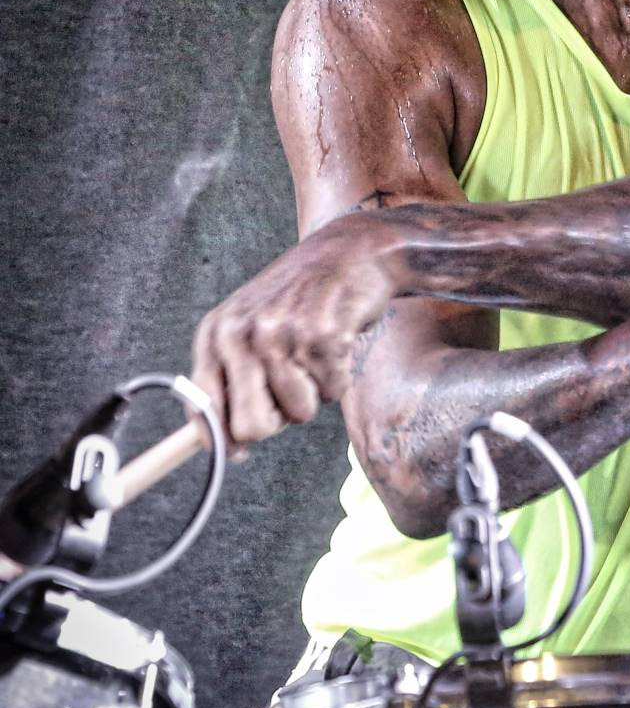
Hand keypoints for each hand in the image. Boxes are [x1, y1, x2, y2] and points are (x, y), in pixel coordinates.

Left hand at [192, 215, 395, 448]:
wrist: (349, 253)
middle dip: (277, 421)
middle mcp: (242, 333)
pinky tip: (337, 342)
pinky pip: (333, 393)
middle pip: (251, 426)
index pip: (202, 407)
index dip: (222, 440)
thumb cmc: (298, 300)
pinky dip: (340, 378)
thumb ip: (231, 379)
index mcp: (216, 333)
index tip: (238, 454)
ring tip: (315, 355)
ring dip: (314, 393)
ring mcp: (281, 333)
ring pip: (299, 413)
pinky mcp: (322, 336)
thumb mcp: (249, 327)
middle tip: (290, 389)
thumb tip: (228, 449)